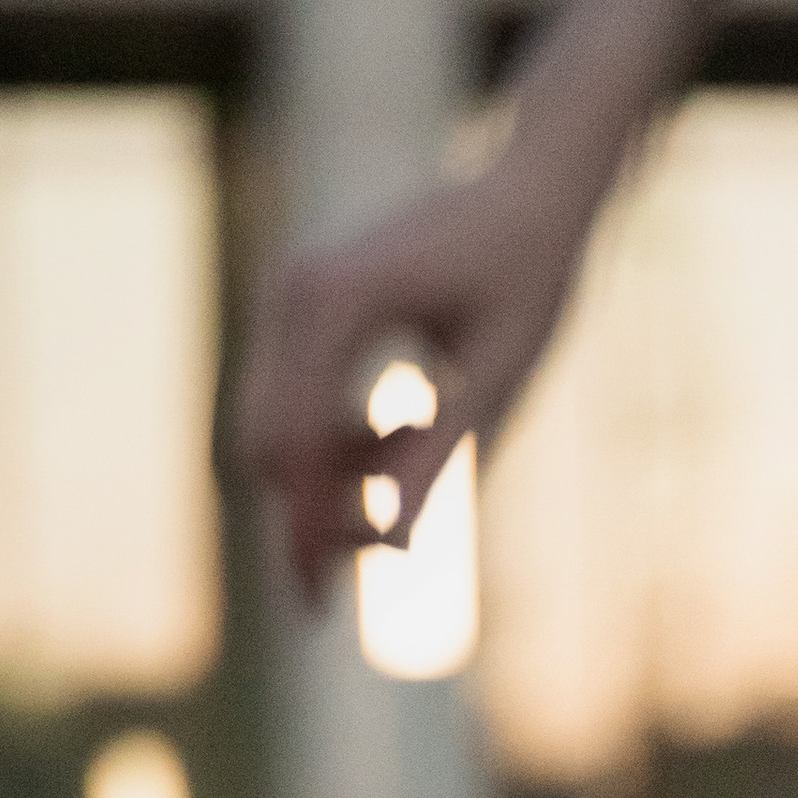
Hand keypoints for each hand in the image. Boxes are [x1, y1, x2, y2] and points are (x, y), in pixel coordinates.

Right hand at [235, 158, 583, 605]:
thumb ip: (438, 459)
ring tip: (419, 447)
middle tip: (396, 538)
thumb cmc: (530, 279)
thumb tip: (398, 545)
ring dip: (333, 475)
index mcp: (338, 300)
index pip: (296, 442)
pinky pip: (291, 402)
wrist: (529, 192)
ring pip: (272, 428)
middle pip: (267, 443)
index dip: (307, 528)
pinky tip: (404, 427)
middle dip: (314, 511)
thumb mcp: (496, 383)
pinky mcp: (298, 307)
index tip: (325, 604)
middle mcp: (294, 290)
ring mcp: (287, 294)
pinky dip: (335, 442)